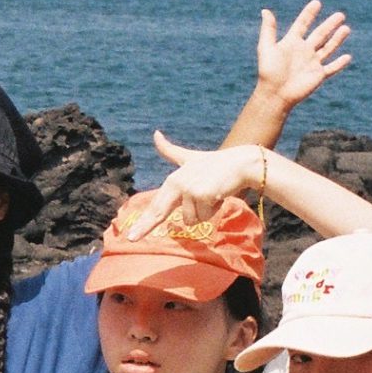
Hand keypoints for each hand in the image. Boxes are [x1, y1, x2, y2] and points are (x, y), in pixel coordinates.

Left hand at [124, 132, 268, 238]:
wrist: (240, 163)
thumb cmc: (214, 163)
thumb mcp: (189, 158)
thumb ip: (170, 150)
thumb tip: (155, 133)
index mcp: (172, 180)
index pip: (156, 204)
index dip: (143, 222)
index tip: (130, 237)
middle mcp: (177, 184)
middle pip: (160, 212)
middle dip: (145, 227)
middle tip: (131, 239)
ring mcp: (189, 190)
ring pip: (192, 219)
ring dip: (205, 212)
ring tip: (212, 195)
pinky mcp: (202, 195)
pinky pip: (205, 216)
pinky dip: (214, 210)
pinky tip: (219, 195)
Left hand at [254, 0, 351, 106]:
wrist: (274, 94)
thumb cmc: (268, 72)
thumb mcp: (266, 48)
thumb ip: (268, 29)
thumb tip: (265, 10)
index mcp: (291, 43)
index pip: (302, 24)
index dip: (309, 14)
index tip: (316, 3)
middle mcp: (303, 51)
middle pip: (320, 34)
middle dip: (330, 25)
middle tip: (340, 15)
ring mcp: (312, 63)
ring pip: (328, 48)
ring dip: (337, 39)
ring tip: (346, 28)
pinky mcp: (318, 75)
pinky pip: (332, 68)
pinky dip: (339, 63)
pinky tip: (348, 56)